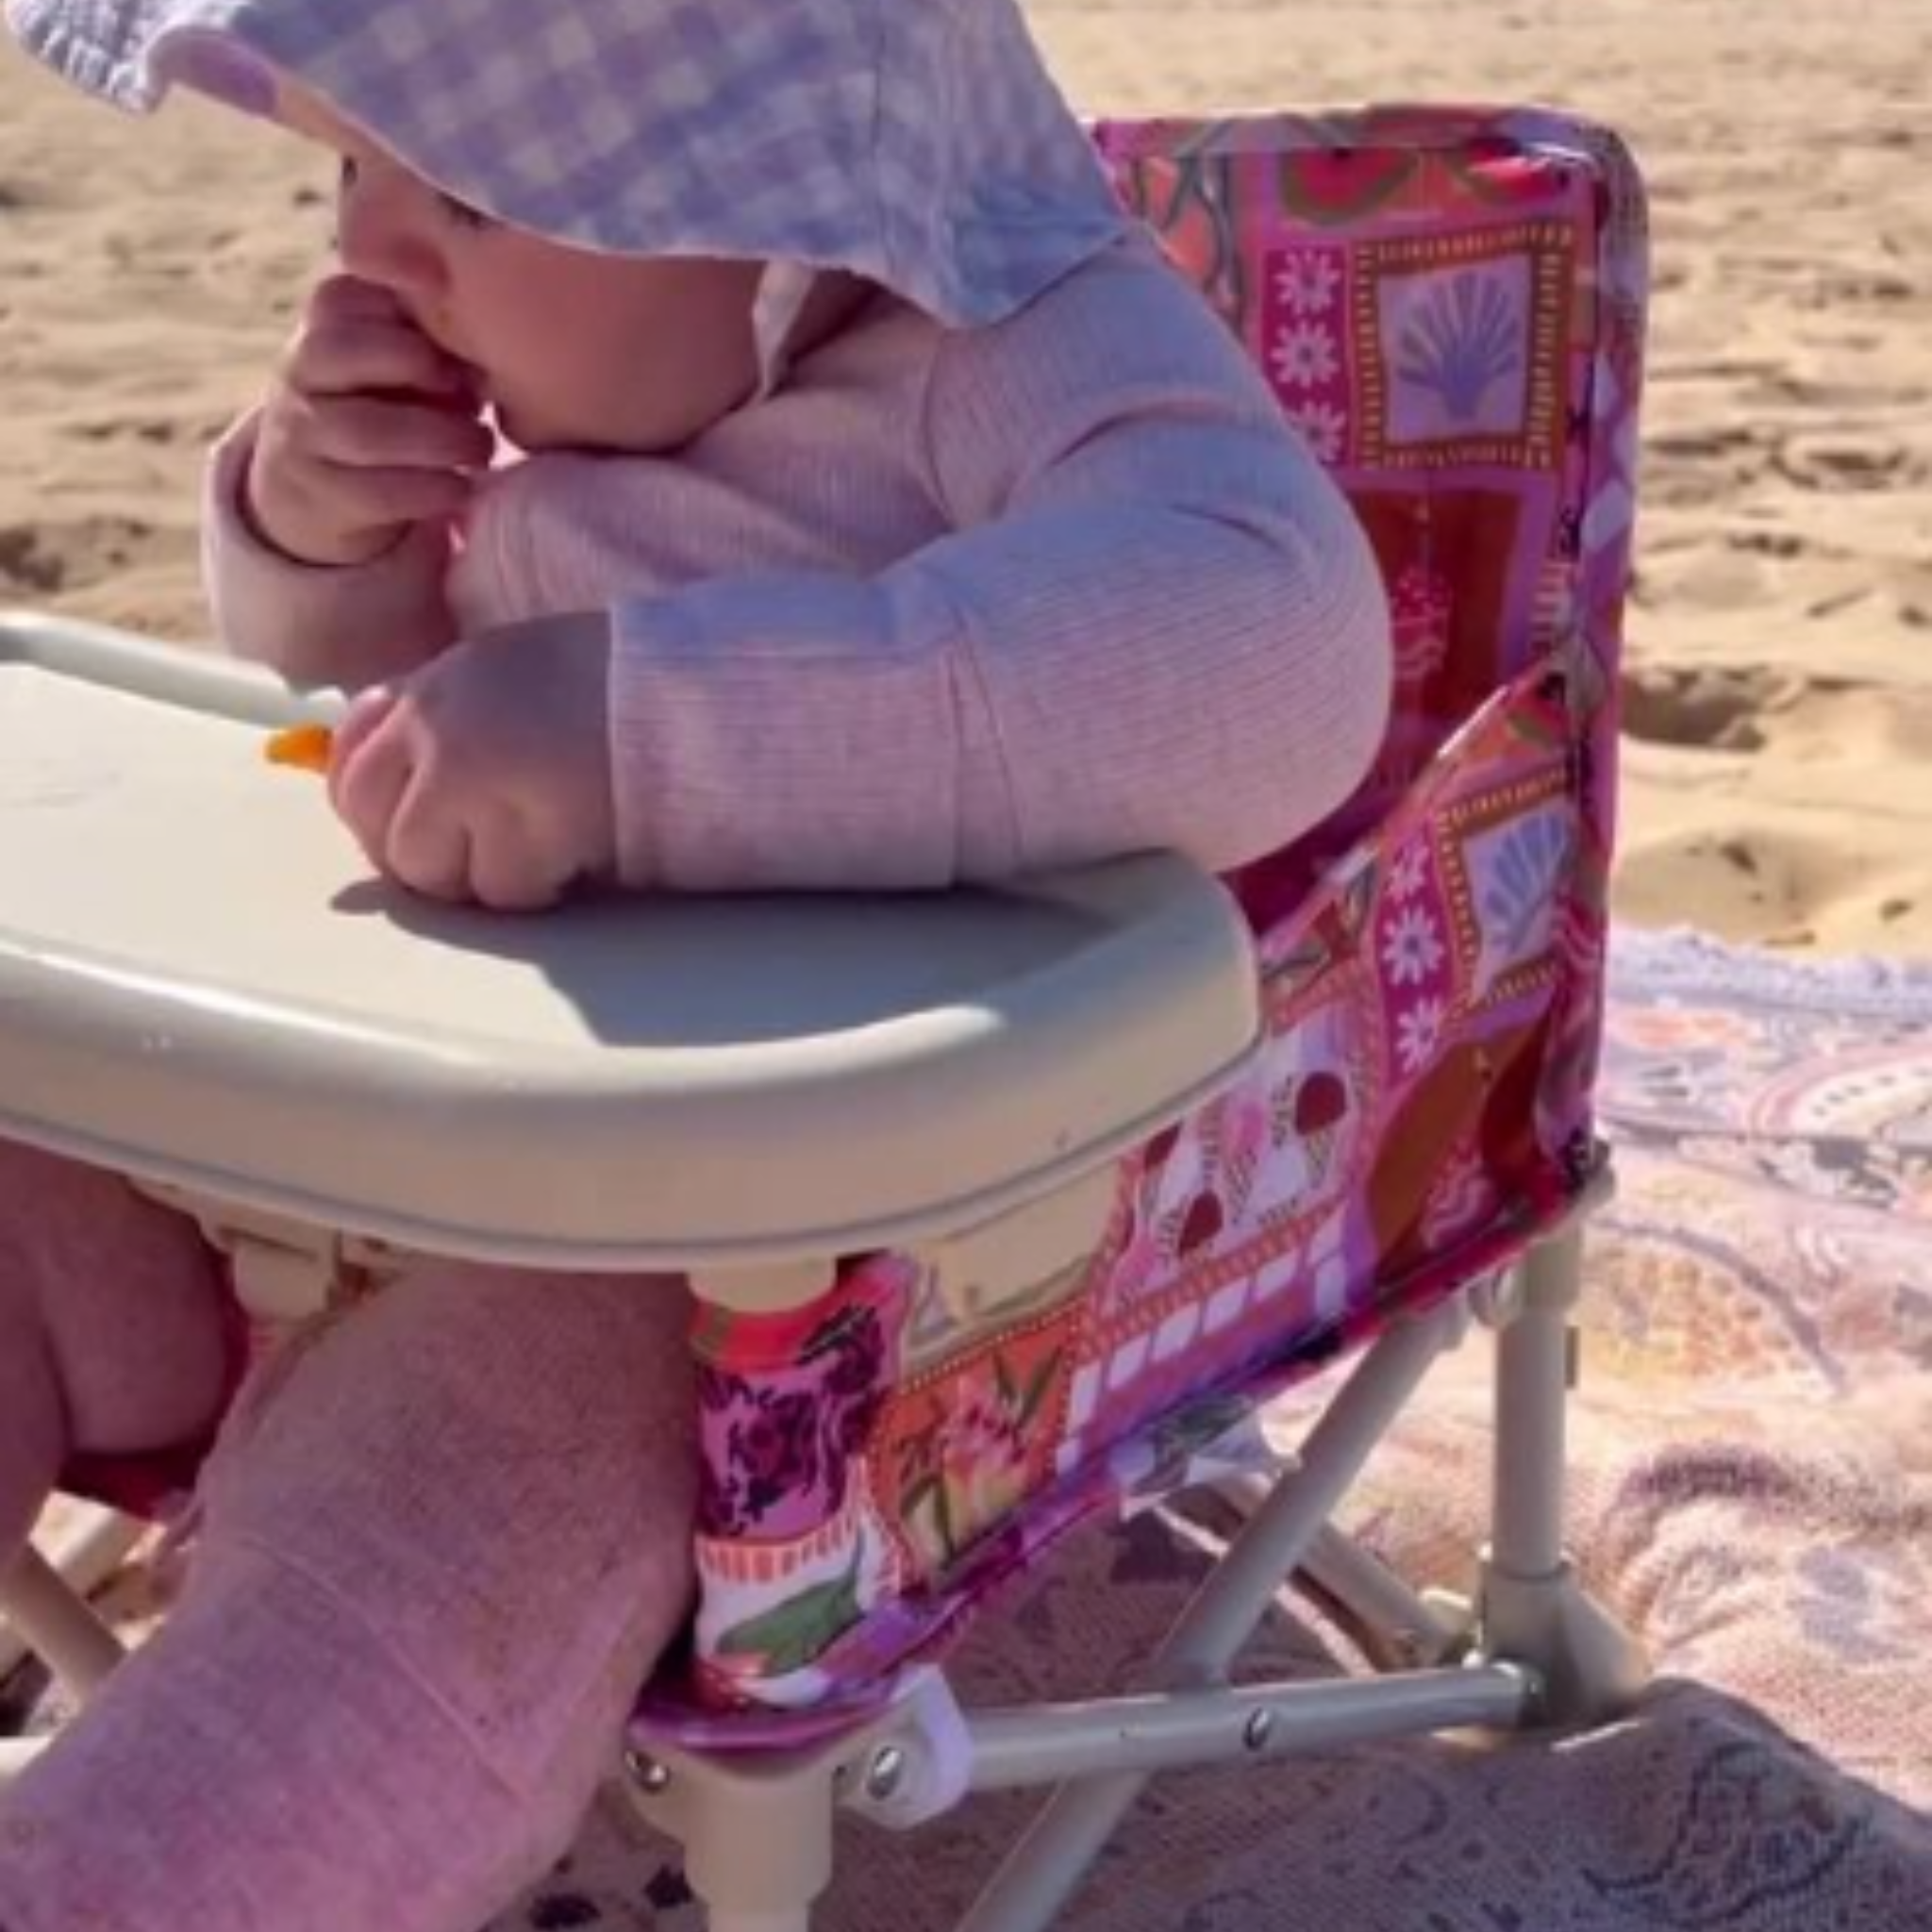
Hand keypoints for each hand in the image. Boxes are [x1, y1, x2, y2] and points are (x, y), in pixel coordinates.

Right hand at [244, 275, 495, 567]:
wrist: (329, 497)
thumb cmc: (393, 413)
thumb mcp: (408, 365)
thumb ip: (435, 335)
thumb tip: (492, 318)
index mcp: (323, 327)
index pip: (343, 297)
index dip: (404, 307)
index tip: (459, 331)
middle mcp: (301, 373)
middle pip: (343, 350)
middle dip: (418, 367)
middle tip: (474, 394)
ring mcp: (302, 435)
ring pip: (364, 430)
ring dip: (437, 439)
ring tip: (479, 448)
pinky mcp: (318, 497)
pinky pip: (376, 492)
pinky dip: (429, 489)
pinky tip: (461, 486)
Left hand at [328, 612, 616, 910]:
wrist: (685, 689)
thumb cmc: (607, 683)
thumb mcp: (506, 671)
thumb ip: (443, 717)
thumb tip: (385, 792)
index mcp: (433, 687)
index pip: (352, 769)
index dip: (377, 815)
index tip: (421, 830)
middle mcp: (439, 730)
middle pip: (385, 833)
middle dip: (428, 858)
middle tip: (483, 856)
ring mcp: (475, 780)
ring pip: (435, 874)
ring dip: (482, 876)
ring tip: (535, 849)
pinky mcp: (524, 829)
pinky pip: (504, 890)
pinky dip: (536, 885)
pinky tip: (571, 855)